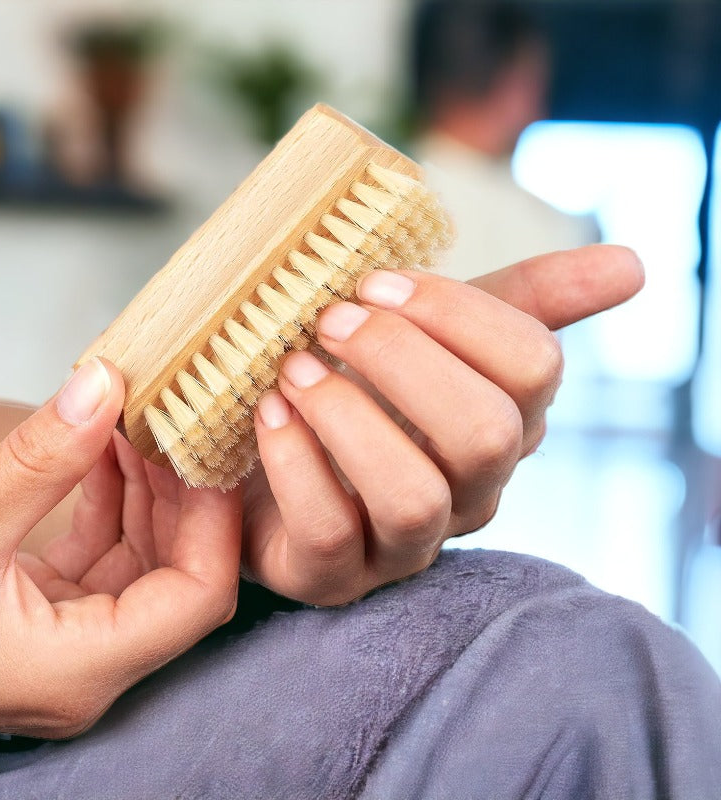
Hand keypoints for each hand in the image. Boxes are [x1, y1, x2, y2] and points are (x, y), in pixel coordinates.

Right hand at [0, 358, 240, 737]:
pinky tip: (106, 448)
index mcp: (82, 667)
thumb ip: (41, 457)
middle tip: (180, 421)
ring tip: (140, 421)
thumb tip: (104, 386)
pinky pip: (104, 551)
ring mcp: (70, 640)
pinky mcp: (50, 613)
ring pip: (144, 556)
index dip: (216, 517)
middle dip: (183, 490)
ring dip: (146, 486)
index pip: (199, 595)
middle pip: (180, 571)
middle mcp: (89, 663)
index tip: (213, 449)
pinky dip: (111, 498)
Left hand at [243, 245, 644, 604]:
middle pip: (484, 433)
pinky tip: (269, 413)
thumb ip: (525, 300)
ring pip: (413, 496)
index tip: (378, 281)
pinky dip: (295, 462)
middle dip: (402, 359)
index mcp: (505, 421)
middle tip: (331, 318)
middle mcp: (470, 490)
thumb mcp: (438, 333)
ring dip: (347, 416)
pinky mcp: (335, 575)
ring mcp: (405, 543)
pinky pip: (330, 532)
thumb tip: (632, 266)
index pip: (534, 366)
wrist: (275, 455)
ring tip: (293, 368)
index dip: (457, 313)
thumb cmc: (368, 388)